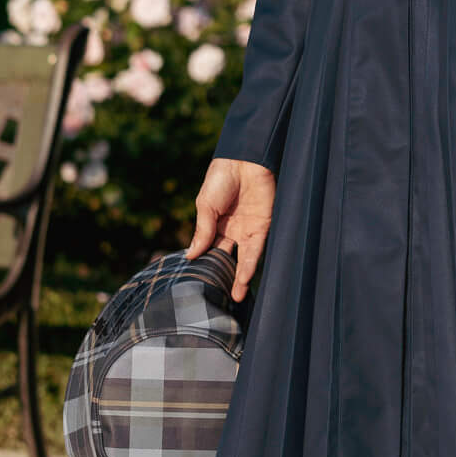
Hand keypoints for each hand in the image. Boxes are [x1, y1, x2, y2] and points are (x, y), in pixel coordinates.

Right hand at [187, 156, 276, 302]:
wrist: (244, 159)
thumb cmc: (221, 178)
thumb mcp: (205, 205)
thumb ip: (202, 232)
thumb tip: (191, 257)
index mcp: (216, 224)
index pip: (210, 249)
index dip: (206, 265)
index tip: (199, 283)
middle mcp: (234, 230)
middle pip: (229, 258)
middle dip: (225, 277)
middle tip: (218, 297)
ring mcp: (249, 229)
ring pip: (245, 258)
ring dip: (241, 278)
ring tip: (235, 296)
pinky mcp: (264, 226)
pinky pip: (257, 249)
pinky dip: (250, 264)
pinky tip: (244, 278)